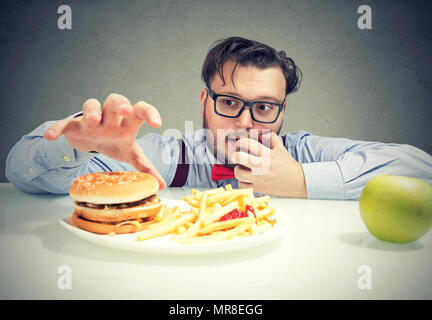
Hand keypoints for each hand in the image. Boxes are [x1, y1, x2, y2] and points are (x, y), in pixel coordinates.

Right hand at [43, 93, 166, 189]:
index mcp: (127, 122)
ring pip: (91, 105)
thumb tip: (162, 185)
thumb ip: (146, 167)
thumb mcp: (131, 153)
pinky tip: (51, 136)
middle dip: (120, 104)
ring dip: (91, 111)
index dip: (149, 113)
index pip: (140, 110)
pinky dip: (57, 128)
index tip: (157, 123)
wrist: (92, 140)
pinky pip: (64, 123)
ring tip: (93, 121)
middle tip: (125, 111)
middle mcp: (111, 116)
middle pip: (115, 100)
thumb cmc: (115, 142)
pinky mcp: (74, 125)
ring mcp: (91, 119)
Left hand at [232, 132, 306, 197]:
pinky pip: (242, 185)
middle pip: (239, 157)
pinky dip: (242, 181)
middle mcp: (261, 165)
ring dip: (238, 170)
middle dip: (236, 155)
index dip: (239, 143)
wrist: (297, 182)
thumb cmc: (287, 164)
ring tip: (244, 169)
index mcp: (266, 154)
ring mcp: (259, 178)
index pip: (246, 143)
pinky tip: (248, 179)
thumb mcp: (280, 147)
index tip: (239, 145)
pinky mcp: (259, 188)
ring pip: (238, 173)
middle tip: (238, 157)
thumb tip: (260, 133)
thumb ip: (270, 137)